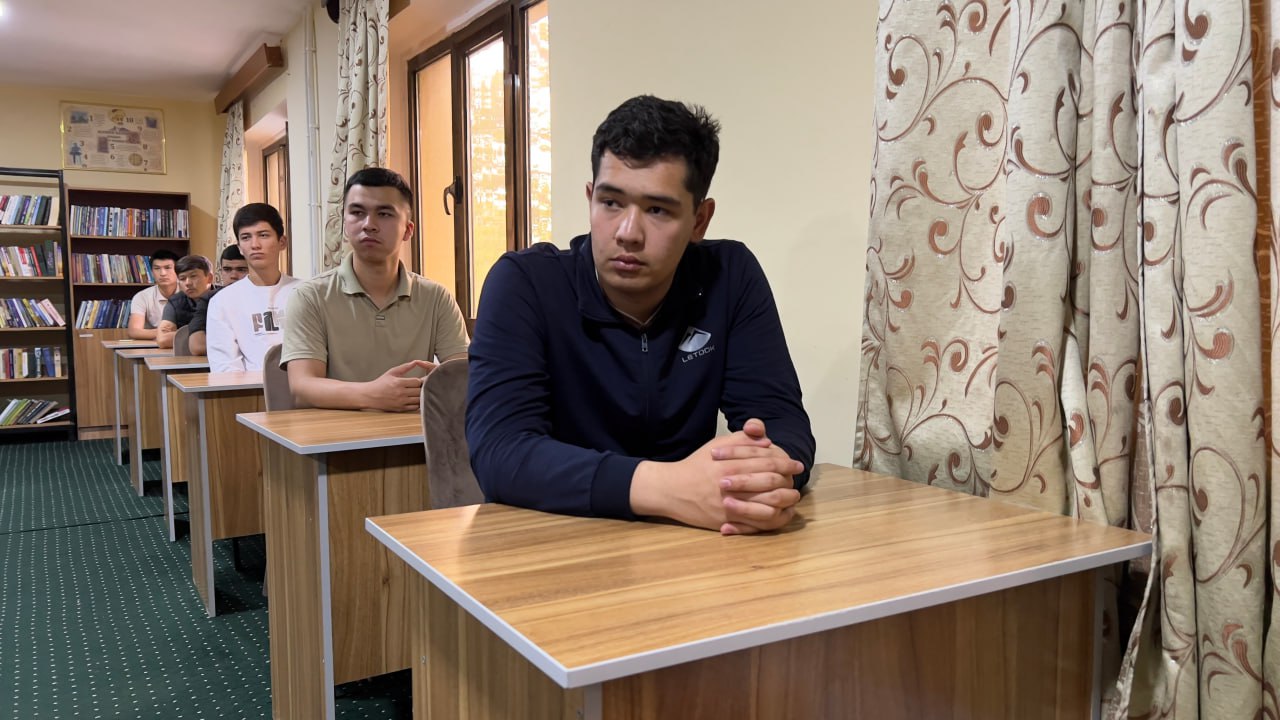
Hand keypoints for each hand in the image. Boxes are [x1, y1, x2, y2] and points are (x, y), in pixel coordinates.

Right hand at [361, 359, 435, 411]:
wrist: (370, 396)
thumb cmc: (381, 383)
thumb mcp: (392, 372)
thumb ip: (405, 367)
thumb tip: (415, 362)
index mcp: (398, 383)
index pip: (417, 382)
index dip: (419, 380)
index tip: (416, 380)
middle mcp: (400, 393)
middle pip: (419, 391)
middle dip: (420, 388)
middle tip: (419, 386)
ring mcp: (401, 402)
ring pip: (418, 399)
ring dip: (419, 396)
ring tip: (416, 392)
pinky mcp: (401, 409)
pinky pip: (415, 407)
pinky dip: (416, 403)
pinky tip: (413, 399)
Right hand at [631, 418, 804, 534]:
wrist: (671, 489)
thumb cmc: (698, 465)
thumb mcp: (718, 444)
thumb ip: (742, 439)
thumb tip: (766, 441)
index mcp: (729, 464)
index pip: (765, 462)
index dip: (784, 462)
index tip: (796, 464)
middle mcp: (730, 485)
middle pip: (769, 484)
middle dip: (788, 482)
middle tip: (797, 479)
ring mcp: (728, 506)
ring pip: (766, 507)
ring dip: (784, 502)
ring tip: (792, 497)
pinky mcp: (725, 522)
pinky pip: (754, 525)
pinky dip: (770, 520)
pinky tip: (780, 514)